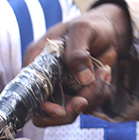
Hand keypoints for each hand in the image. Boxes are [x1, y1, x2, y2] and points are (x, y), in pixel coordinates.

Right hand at [24, 2, 130, 126]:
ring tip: (104, 72)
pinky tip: (105, 74)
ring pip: (69, 112)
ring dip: (91, 97)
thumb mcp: (82, 30)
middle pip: (46, 113)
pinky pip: (87, 107)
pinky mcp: (77, 94)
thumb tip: (82, 79)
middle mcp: (45, 79)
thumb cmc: (91, 26)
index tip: (61, 110)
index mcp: (36, 62)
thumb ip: (77, 53)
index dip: (42, 108)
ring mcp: (61, 89)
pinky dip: (100, 95)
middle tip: (84, 100)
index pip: (29, 94)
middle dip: (68, 110)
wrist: (110, 31)